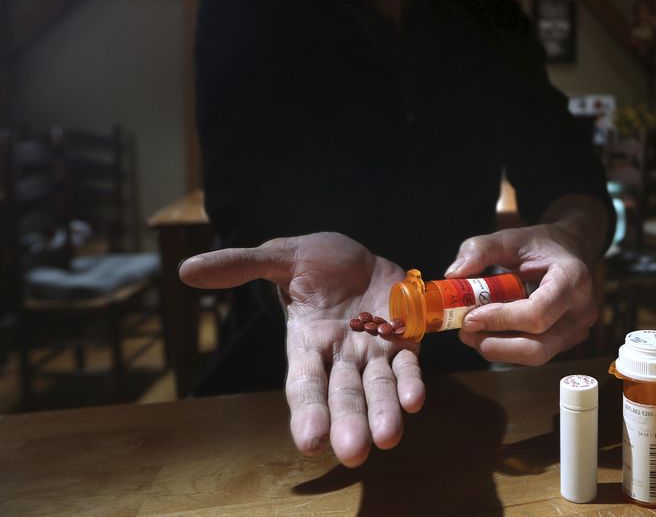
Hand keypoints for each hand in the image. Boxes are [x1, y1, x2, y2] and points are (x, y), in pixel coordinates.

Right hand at [179, 232, 424, 467]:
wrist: (360, 256)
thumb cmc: (315, 262)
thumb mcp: (280, 257)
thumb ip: (241, 264)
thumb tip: (186, 269)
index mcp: (307, 343)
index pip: (304, 383)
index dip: (307, 411)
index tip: (310, 442)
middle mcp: (340, 356)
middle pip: (343, 395)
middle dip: (348, 423)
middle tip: (353, 453)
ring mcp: (373, 351)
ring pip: (378, 388)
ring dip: (384, 412)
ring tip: (388, 437)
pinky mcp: (404, 341)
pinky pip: (407, 366)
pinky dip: (411, 383)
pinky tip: (416, 400)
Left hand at [446, 222, 597, 365]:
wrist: (569, 249)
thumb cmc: (539, 244)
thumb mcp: (509, 237)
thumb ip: (480, 250)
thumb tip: (452, 274)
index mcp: (573, 279)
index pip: (537, 313)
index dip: (500, 320)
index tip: (470, 317)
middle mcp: (581, 310)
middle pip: (538, 347)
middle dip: (495, 345)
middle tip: (465, 331)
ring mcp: (577, 330)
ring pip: (535, 356)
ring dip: (498, 349)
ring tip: (472, 331)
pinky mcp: (567, 341)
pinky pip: (535, 353)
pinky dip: (507, 347)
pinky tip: (489, 331)